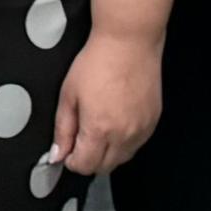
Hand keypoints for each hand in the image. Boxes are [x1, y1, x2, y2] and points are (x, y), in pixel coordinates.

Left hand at [53, 27, 162, 175]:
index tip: (67, 150)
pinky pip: (137, 145)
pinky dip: (124, 142)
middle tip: (80, 140)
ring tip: (99, 127)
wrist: (129, 43)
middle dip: (88, 160)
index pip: (84, 166)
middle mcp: (123, 135)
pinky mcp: (153, 122)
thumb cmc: (97, 62)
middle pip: (103, 167)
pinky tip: (116, 122)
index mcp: (99, 129)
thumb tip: (57, 155)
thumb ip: (63, 130)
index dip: (71, 161)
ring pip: (122, 159)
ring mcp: (141, 130)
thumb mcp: (69, 95)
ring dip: (107, 153)